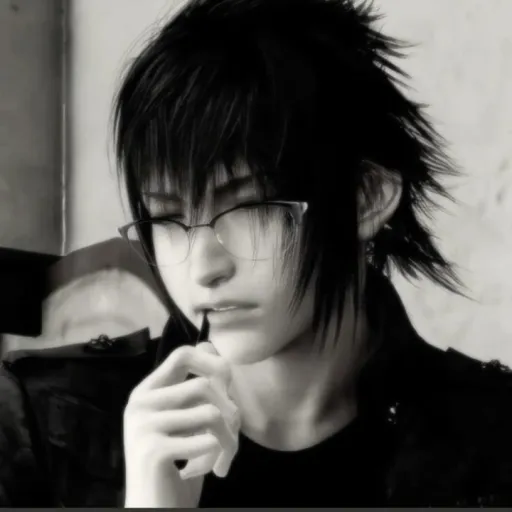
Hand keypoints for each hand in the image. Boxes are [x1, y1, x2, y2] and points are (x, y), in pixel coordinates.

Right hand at [123, 342, 239, 507]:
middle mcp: (140, 403)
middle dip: (230, 412)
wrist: (153, 506)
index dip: (213, 363)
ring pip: (211, 413)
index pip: (183, 355)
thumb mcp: (185, 418)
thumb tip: (209, 345)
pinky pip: (207, 439)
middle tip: (232, 438)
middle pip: (204, 385)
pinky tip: (198, 470)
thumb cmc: (174, 462)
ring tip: (220, 458)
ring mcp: (143, 426)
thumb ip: (193, 386)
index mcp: (147, 391)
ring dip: (226, 440)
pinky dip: (215, 457)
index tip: (226, 385)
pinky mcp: (152, 450)